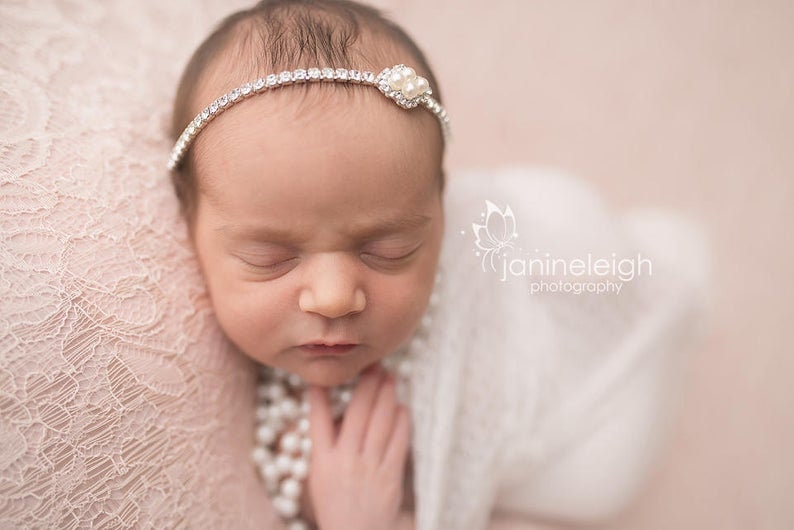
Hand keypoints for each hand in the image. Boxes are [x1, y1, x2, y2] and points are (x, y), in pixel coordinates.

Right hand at [306, 364, 411, 529]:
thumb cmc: (336, 505)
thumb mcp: (320, 476)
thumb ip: (326, 445)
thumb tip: (335, 411)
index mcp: (323, 461)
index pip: (318, 421)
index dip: (320, 396)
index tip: (323, 375)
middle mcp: (345, 461)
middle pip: (357, 414)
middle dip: (367, 386)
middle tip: (374, 364)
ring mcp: (369, 468)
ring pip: (380, 423)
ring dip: (386, 396)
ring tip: (391, 377)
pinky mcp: (390, 477)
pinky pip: (398, 443)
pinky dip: (401, 422)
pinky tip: (402, 407)